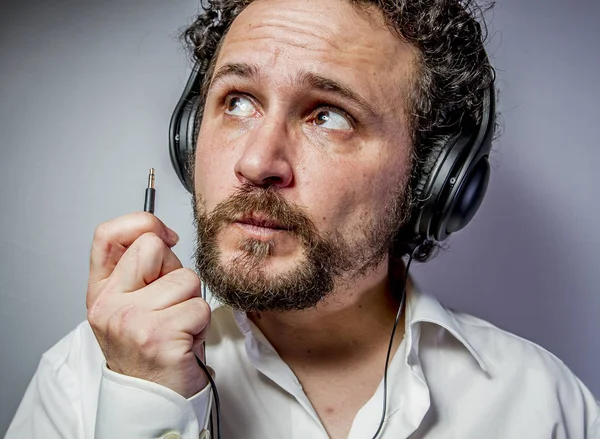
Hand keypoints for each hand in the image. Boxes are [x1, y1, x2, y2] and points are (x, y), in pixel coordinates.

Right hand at [86, 212, 209, 397]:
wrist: (151, 401)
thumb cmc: (149, 351)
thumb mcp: (132, 306)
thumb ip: (139, 271)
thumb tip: (163, 236)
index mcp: (101, 292)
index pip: (107, 234)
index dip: (142, 223)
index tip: (166, 238)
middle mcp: (110, 304)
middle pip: (155, 248)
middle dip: (175, 271)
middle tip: (169, 305)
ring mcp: (132, 320)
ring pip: (187, 279)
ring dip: (192, 303)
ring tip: (178, 327)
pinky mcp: (160, 335)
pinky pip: (200, 307)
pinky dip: (201, 324)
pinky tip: (185, 341)